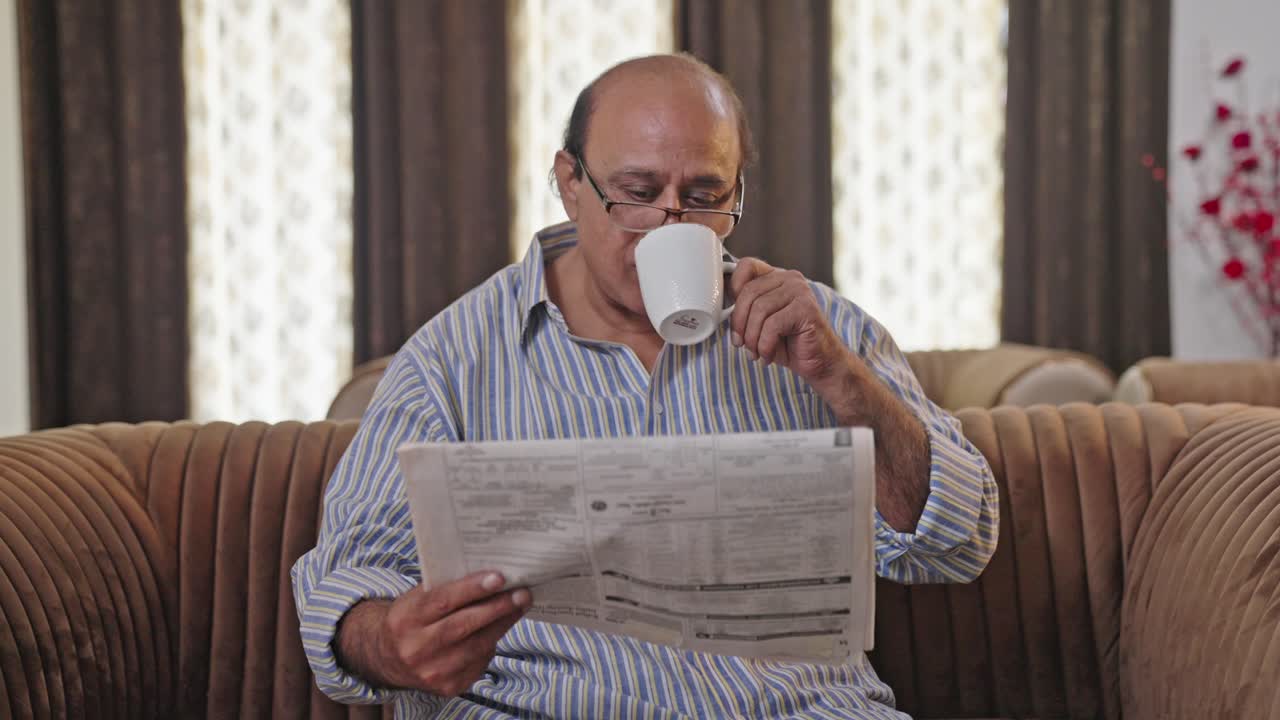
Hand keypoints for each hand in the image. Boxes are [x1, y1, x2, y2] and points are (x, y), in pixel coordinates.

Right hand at [376, 571, 530, 695]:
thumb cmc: (410, 619)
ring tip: (519, 606)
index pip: (442, 601)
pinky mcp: (447, 687)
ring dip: (502, 624)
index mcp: (406, 619)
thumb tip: (488, 575)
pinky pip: (479, 663)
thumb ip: (444, 587)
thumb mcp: (416, 599)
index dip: (471, 589)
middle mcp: (416, 648)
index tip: (498, 578)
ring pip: (476, 646)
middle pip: (463, 626)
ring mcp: (432, 671)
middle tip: (522, 593)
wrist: (387, 658)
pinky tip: (500, 629)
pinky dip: (492, 644)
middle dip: (497, 608)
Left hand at [728, 258, 849, 381]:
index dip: (733, 287)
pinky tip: (767, 355)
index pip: (747, 266)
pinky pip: (773, 324)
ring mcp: (800, 291)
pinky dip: (765, 344)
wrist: (819, 362)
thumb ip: (746, 309)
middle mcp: (790, 279)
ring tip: (756, 352)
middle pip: (748, 292)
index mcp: (777, 277)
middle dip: (739, 323)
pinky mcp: (806, 308)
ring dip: (752, 338)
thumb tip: (721, 305)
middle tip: (740, 344)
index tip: (730, 314)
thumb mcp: (760, 323)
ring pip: (759, 309)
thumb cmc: (788, 344)